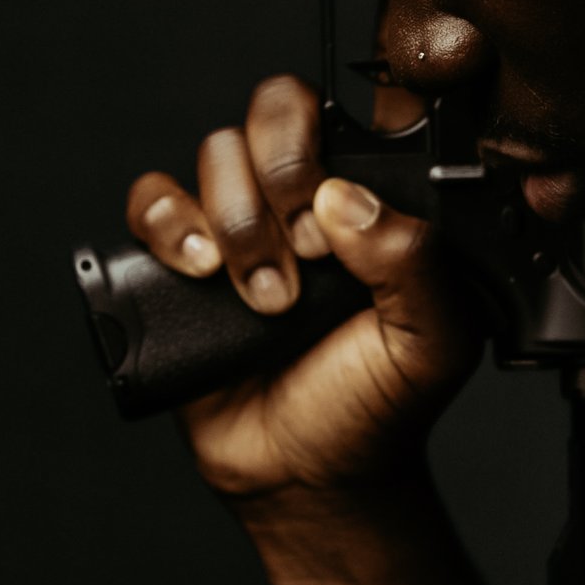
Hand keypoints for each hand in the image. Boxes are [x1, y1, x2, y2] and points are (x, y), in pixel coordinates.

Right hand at [124, 73, 481, 503]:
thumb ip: (415, 260)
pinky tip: (200, 272)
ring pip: (216, 152)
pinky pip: (151, 198)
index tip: (342, 202)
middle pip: (274, 110)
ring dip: (238, 222)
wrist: (307, 475)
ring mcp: (239, 221)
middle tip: (310, 254)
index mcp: (370, 199)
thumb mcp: (433, 341)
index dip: (342, 135)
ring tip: (267, 300)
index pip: (352, 109)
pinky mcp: (179, 256)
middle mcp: (302, 197)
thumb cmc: (376, 404)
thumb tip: (344, 197)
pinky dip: (168, 223)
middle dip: (285, 176)